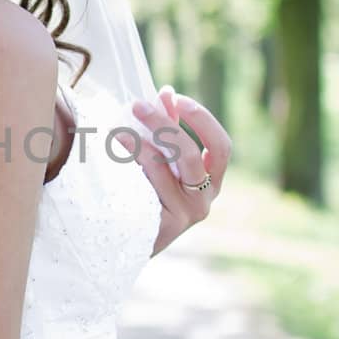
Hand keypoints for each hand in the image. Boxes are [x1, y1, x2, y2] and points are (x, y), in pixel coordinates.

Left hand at [129, 84, 231, 256]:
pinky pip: (153, 183)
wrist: (125, 245)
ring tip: (119, 128)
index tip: (175, 99)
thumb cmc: (145, 197)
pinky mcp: (167, 224)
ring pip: (172, 167)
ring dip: (144, 141)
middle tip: (138, 106)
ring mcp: (187, 214)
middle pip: (195, 154)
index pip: (220, 146)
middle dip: (167, 125)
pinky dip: (137, 160)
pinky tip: (118, 149)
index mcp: (210, 181)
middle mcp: (204, 199)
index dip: (201, 119)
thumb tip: (166, 93)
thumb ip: (167, 131)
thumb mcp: (160, 162)